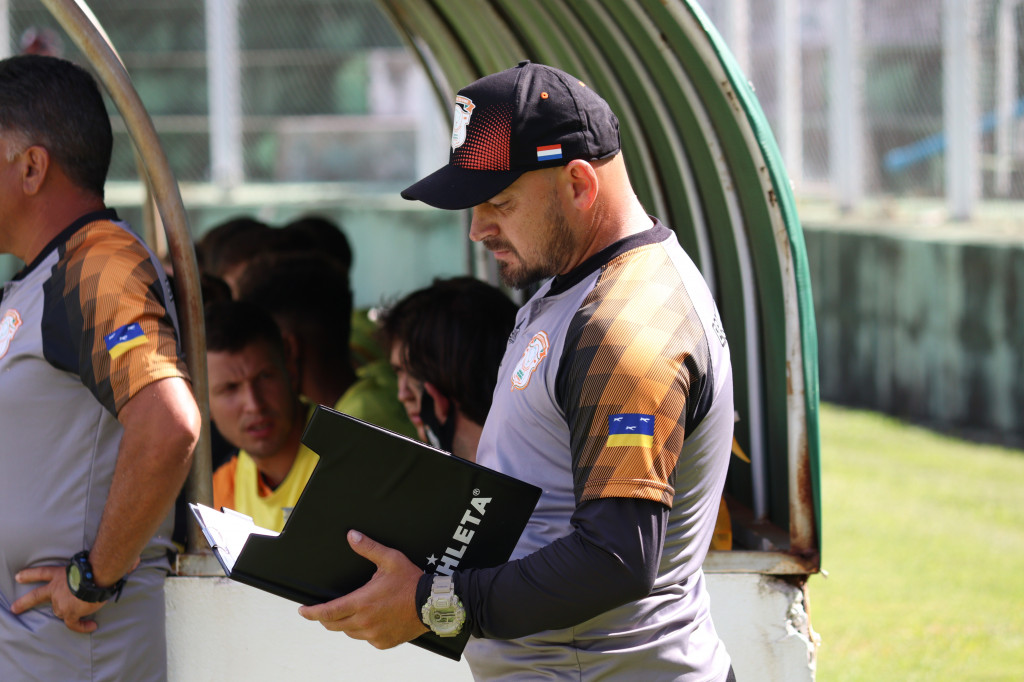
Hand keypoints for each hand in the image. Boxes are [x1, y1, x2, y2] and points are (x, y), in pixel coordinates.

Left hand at [11, 566, 103, 632]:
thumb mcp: (80, 567)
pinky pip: (73, 624)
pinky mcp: (70, 613)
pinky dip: (82, 626)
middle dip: (24, 602)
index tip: (18, 577)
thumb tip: (86, 582)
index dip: (29, 575)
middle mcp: (55, 589)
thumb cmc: (92, 568)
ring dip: (70, 611)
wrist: (95, 577)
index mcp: (58, 575)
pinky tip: (91, 626)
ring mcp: (60, 603)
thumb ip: (77, 575)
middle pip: (40, 596)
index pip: (41, 573)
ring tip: (86, 607)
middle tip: (14, 608)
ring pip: (61, 611)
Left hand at [298, 530, 428, 648]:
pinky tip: (370, 621)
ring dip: (345, 624)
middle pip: (334, 625)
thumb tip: (351, 535)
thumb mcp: (390, 559)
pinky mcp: (383, 643)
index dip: (311, 613)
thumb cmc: (411, 580)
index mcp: (361, 602)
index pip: (327, 612)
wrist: (432, 604)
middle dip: (324, 618)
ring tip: (349, 613)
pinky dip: (363, 631)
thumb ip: (368, 548)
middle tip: (321, 611)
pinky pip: (365, 639)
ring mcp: (374, 635)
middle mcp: (364, 622)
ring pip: (349, 632)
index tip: (302, 611)